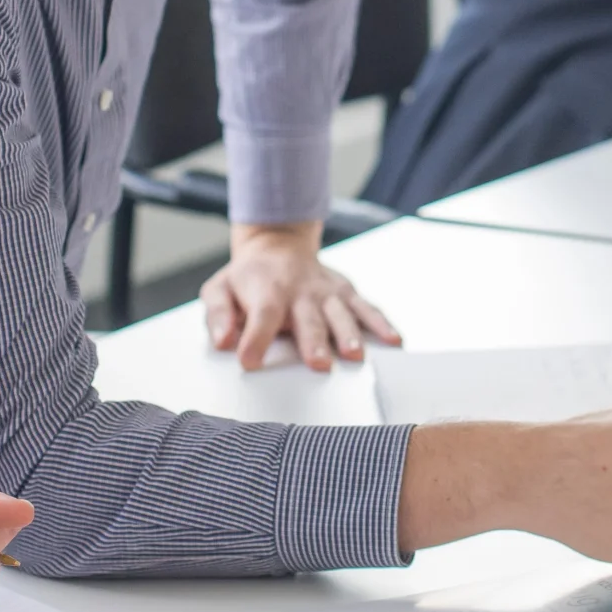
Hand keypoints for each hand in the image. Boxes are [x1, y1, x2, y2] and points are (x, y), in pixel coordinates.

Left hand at [203, 221, 402, 369]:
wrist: (278, 245)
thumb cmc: (249, 278)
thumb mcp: (220, 289)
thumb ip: (217, 314)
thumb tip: (222, 341)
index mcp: (267, 293)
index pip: (261, 317)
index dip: (255, 338)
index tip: (249, 360)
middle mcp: (300, 292)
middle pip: (308, 320)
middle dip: (313, 342)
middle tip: (318, 365)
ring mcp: (327, 293)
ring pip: (341, 314)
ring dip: (349, 334)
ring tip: (356, 355)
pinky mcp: (347, 294)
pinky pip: (367, 308)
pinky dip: (382, 324)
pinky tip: (394, 341)